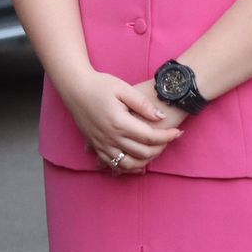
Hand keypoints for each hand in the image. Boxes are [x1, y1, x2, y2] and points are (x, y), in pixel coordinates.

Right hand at [54, 70, 182, 174]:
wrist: (74, 87)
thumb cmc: (99, 84)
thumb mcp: (123, 88)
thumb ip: (142, 103)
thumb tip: (160, 117)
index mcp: (119, 122)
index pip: (150, 137)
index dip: (168, 136)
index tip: (178, 132)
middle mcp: (110, 137)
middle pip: (143, 153)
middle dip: (160, 148)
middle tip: (168, 139)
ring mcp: (101, 144)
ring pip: (128, 164)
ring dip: (145, 161)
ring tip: (155, 151)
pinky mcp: (95, 146)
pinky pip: (113, 165)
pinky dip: (127, 168)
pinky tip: (137, 163)